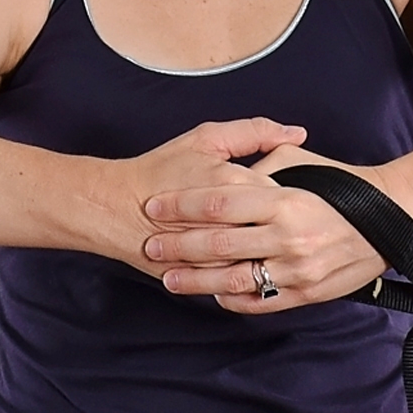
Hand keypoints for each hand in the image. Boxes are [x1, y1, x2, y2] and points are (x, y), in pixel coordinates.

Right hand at [110, 119, 306, 263]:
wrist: (115, 208)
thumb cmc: (159, 172)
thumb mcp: (206, 139)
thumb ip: (254, 132)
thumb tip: (297, 133)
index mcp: (235, 184)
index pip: (288, 194)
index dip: (290, 195)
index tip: (284, 198)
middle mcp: (231, 222)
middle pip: (280, 230)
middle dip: (284, 228)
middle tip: (281, 223)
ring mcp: (220, 254)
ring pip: (265, 259)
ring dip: (270, 253)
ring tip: (266, 242)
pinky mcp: (208, 276)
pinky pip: (243, 280)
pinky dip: (250, 272)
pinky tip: (248, 260)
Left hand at [140, 141, 393, 314]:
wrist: (392, 218)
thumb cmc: (343, 186)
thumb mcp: (301, 161)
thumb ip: (260, 162)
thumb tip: (226, 168)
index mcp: (284, 198)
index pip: (218, 202)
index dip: (181, 205)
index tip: (155, 207)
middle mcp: (289, 235)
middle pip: (218, 243)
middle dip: (177, 246)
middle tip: (150, 245)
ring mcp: (298, 268)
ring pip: (235, 278)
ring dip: (196, 280)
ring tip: (170, 279)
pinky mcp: (308, 292)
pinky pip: (261, 301)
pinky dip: (233, 300)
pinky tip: (214, 295)